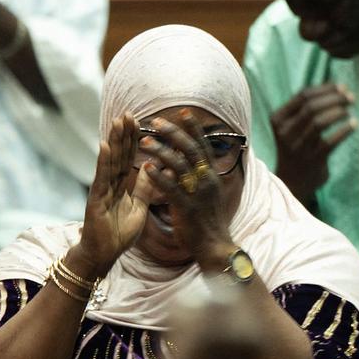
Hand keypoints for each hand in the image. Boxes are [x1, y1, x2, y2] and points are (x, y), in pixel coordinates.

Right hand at [74, 115, 148, 277]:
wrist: (103, 255)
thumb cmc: (118, 234)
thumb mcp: (138, 207)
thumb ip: (143, 188)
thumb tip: (151, 168)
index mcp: (121, 185)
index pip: (128, 158)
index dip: (133, 140)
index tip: (137, 120)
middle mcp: (109, 184)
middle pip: (118, 155)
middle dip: (123, 134)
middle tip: (127, 112)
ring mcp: (101, 190)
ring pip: (110, 161)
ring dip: (114, 141)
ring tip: (117, 122)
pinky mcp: (95, 199)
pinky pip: (101, 178)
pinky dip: (103, 161)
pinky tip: (104, 145)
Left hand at [141, 111, 235, 268]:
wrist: (214, 246)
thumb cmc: (207, 219)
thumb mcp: (207, 192)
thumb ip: (198, 175)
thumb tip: (187, 158)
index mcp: (212, 175)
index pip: (203, 146)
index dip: (193, 128)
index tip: (183, 112)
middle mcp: (207, 180)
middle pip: (190, 149)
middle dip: (173, 133)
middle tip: (156, 121)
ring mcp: (198, 193)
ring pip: (179, 166)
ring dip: (161, 151)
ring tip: (144, 141)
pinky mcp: (187, 208)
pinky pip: (171, 188)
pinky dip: (158, 176)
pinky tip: (145, 167)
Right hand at [270, 84, 355, 203]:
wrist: (292, 182)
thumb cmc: (297, 147)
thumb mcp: (293, 126)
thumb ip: (307, 108)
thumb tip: (336, 87)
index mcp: (278, 119)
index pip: (303, 95)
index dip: (326, 89)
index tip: (343, 87)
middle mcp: (285, 132)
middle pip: (311, 106)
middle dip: (334, 99)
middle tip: (351, 98)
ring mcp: (297, 147)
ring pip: (319, 122)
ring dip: (339, 112)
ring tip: (349, 111)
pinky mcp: (312, 161)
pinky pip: (330, 142)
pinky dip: (344, 130)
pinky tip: (354, 124)